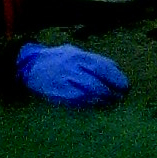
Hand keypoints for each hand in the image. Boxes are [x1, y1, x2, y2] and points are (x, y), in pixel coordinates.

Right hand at [14, 42, 128, 105]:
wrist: (31, 66)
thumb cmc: (57, 58)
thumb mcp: (74, 52)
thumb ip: (92, 60)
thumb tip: (114, 68)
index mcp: (78, 55)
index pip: (102, 66)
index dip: (116, 77)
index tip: (125, 85)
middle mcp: (72, 67)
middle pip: (97, 81)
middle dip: (112, 90)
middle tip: (121, 97)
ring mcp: (65, 81)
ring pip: (89, 93)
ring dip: (103, 99)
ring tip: (111, 102)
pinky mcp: (59, 94)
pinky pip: (78, 101)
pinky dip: (90, 104)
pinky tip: (97, 105)